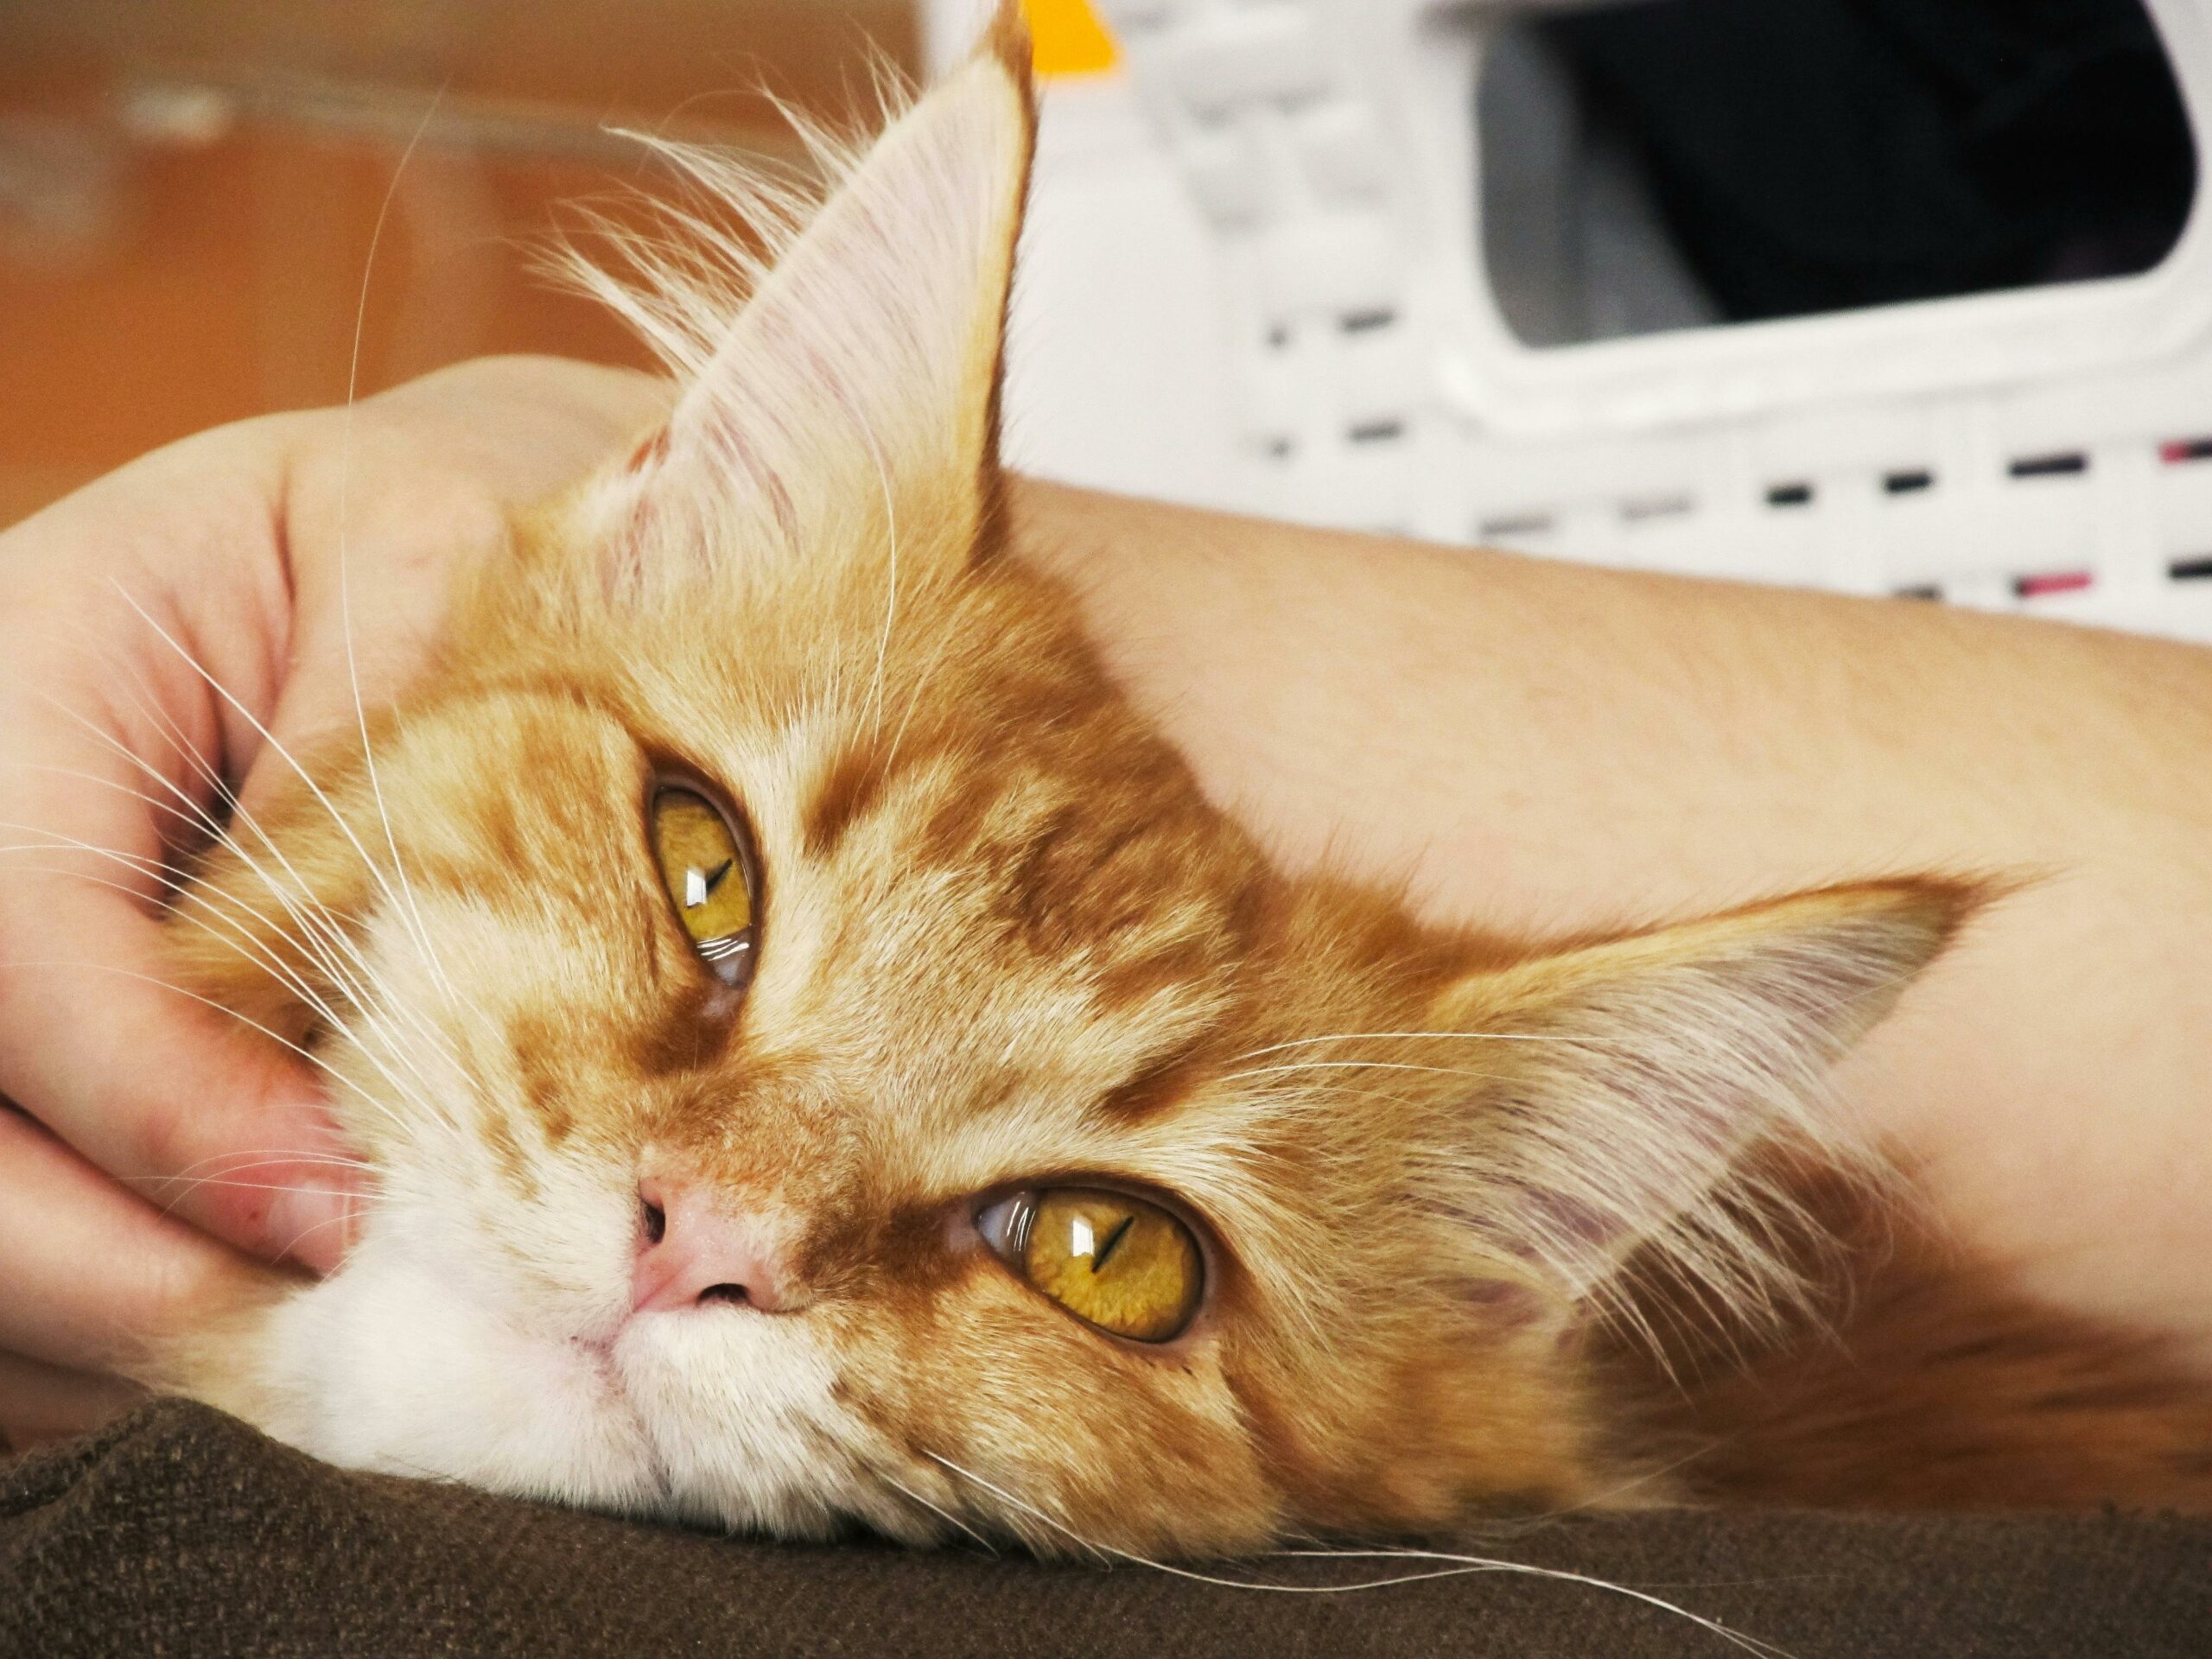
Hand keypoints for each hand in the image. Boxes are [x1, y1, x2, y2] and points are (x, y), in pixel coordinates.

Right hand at [0, 356, 666, 1448]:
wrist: (375, 559)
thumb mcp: (426, 579)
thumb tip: (359, 1064)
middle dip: (142, 1276)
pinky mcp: (9, 1094)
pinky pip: (6, 1304)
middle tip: (373, 1341)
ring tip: (359, 1346)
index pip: (8, 954)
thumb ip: (378, 790)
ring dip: (142, 1339)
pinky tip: (278, 1327)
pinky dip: (123, 1354)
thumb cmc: (413, 553)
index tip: (344, 1204)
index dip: (163, 1107)